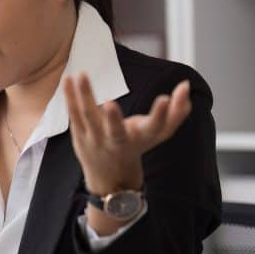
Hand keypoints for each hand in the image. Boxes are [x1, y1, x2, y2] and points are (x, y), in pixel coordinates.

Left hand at [62, 72, 191, 197]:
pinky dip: (71, 96)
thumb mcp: (159, 133)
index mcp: (142, 139)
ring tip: (82, 75)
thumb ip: (176, 111)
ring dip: (85, 96)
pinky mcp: (80, 134)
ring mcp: (96, 139)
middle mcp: (118, 141)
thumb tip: (186, 85)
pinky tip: (68, 78)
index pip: (155, 128)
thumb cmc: (138, 146)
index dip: (161, 115)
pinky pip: (74, 114)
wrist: (110, 178)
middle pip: (116, 132)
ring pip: (89, 117)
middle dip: (114, 119)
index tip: (165, 98)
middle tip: (110, 103)